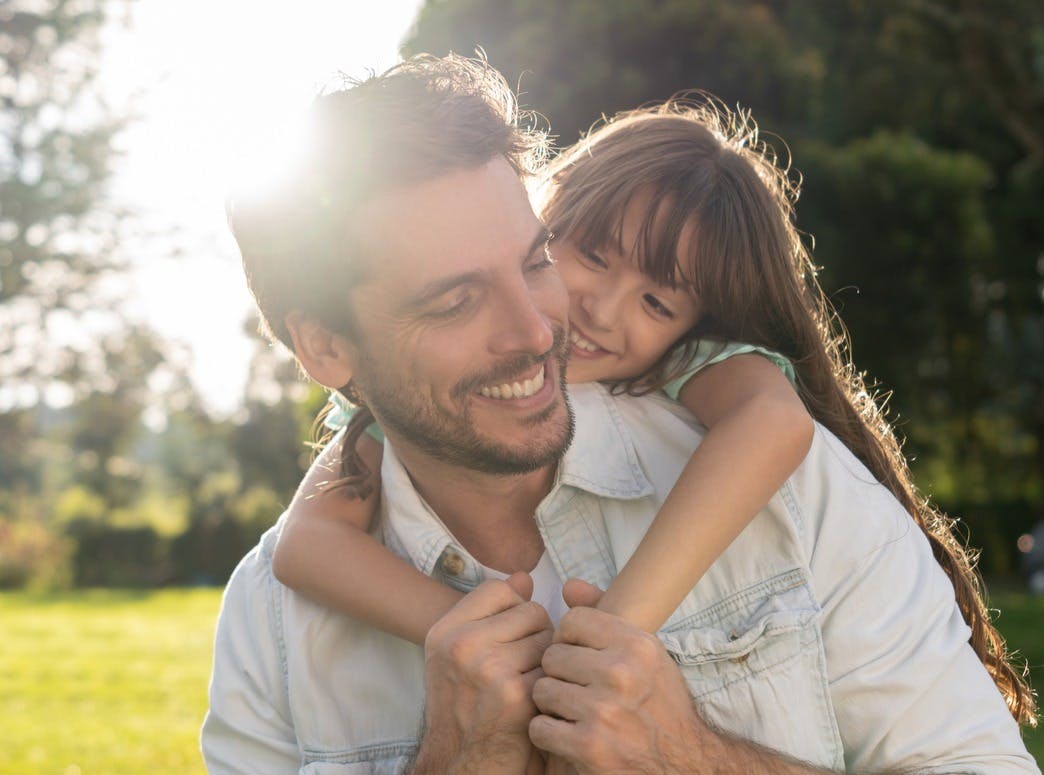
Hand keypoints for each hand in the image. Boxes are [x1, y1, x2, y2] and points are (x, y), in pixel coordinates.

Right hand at [412, 573, 552, 773]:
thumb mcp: (461, 657)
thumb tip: (525, 577)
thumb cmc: (467, 710)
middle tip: (521, 668)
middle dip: (536, 637)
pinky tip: (533, 705)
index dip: (515, 611)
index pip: (500, 589)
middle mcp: (461, 645)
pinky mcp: (514, 695)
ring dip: (546, 663)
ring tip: (526, 685)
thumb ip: (491, 614)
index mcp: (445, 631)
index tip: (510, 638)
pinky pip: (553, 671)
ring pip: (548, 640)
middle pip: (531, 611)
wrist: (461, 765)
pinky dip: (549, 688)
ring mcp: (487, 669)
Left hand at [529, 579, 710, 773]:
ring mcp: (603, 710)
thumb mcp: (644, 653)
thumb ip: (603, 615)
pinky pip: (540, 727)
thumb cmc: (659, 703)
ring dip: (551, 705)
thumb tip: (567, 585)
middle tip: (576, 689)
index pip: (572, 620)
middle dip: (559, 674)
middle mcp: (621, 672)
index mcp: (636, 644)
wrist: (684, 762)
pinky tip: (568, 734)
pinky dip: (548, 735)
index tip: (579, 657)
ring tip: (572, 711)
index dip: (569, 639)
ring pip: (541, 690)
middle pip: (552, 656)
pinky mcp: (589, 746)